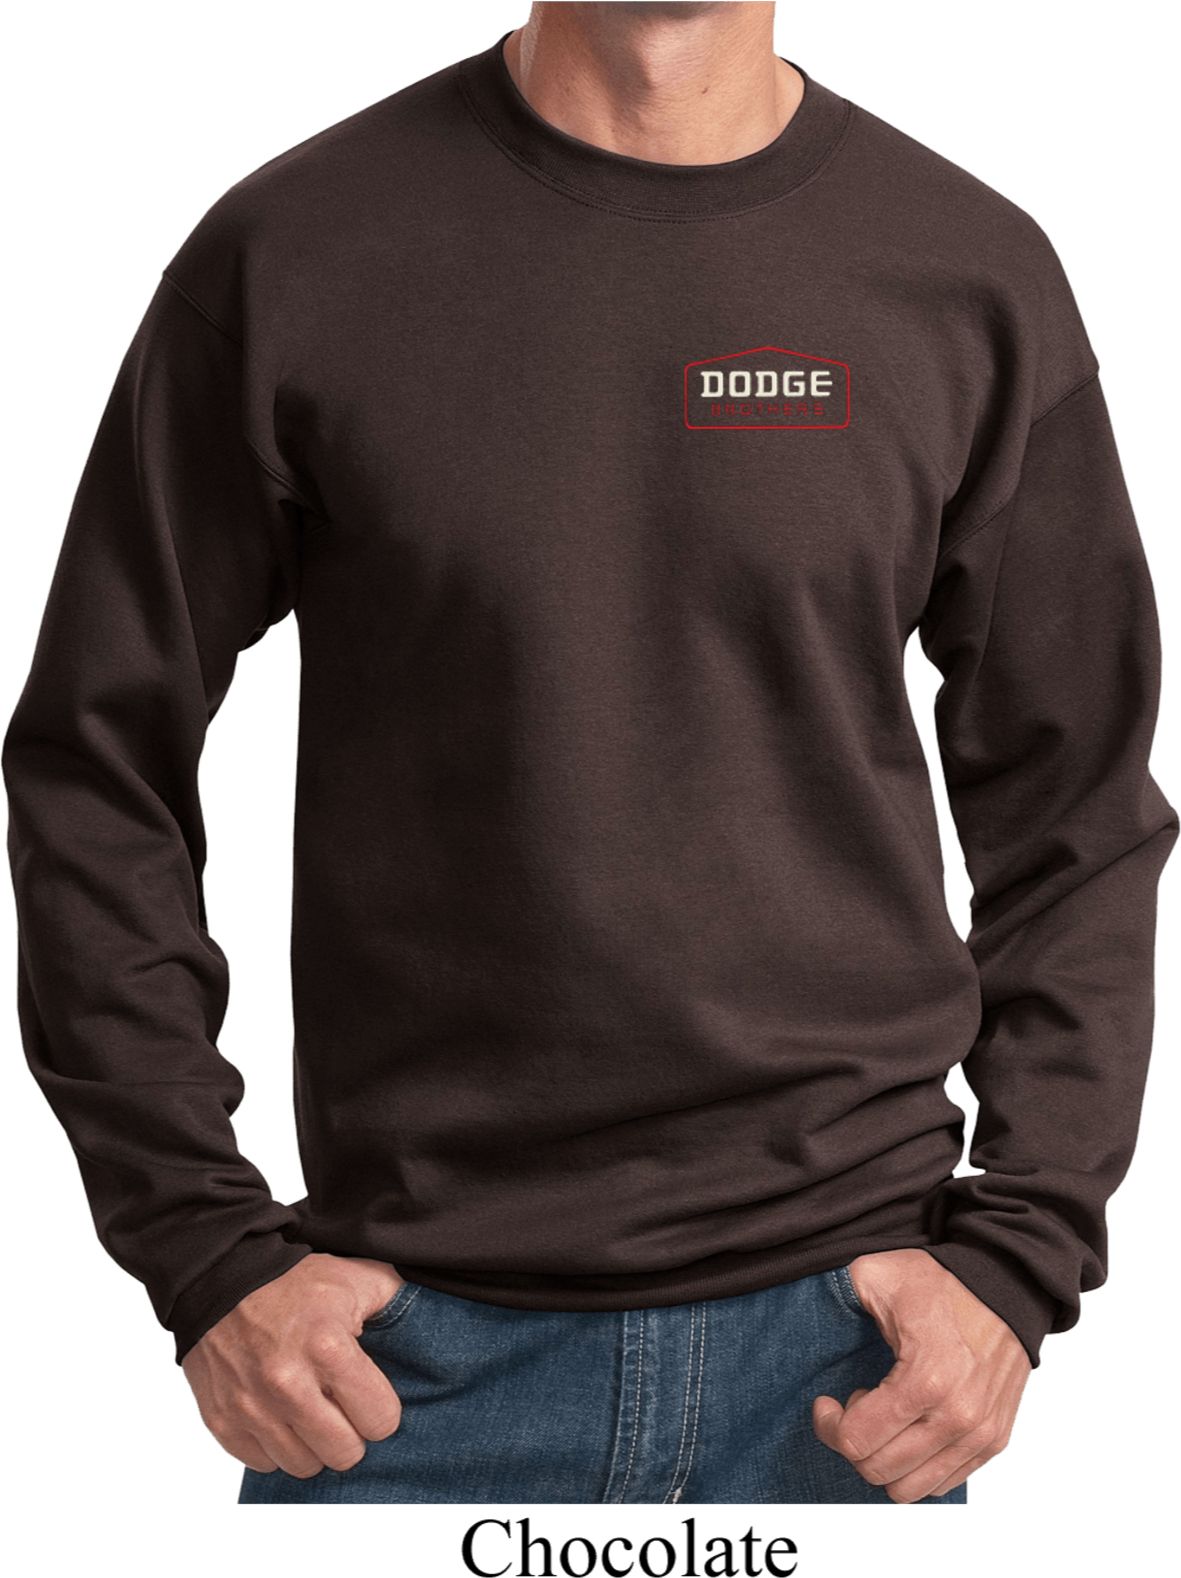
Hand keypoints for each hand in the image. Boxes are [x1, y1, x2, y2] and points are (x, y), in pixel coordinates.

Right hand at [182, 1252, 404, 1477]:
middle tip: (343, 1408)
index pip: (380, 1421)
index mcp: (328, 1347)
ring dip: (313, 1444)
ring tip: (312, 1411)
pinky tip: (280, 1414)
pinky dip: (275, 1446)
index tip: (371, 1394)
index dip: (381, 1410)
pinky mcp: (222, 1420)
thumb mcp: (356, 1278)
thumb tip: (431, 1324)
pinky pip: (263, 1463)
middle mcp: (288, 1383)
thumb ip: (398, 1301)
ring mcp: (251, 1405)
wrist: (222, 1277)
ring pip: (303, 1466)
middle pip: (344, 1453)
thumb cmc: (293, 1281)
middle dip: (351, 1433)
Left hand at [811, 1248, 1030, 1501]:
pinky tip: (911, 1425)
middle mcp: (956, 1417)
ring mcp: (978, 1434)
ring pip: (910, 1489)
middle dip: (854, 1442)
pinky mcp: (993, 1441)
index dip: (829, 1425)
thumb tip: (808, 1308)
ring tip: (885, 1417)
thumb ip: (837, 1292)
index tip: (827, 1402)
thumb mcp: (878, 1274)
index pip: (856, 1441)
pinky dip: (917, 1466)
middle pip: (878, 1470)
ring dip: (886, 1458)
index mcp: (924, 1380)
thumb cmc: (943, 1282)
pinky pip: (943, 1483)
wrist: (1006, 1285)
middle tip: (856, 1406)